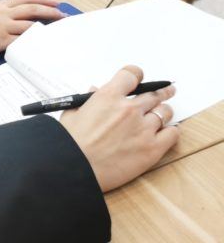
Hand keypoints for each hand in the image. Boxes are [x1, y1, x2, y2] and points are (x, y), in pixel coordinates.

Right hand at [0, 0, 63, 61]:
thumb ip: (3, 13)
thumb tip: (20, 17)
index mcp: (0, 5)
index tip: (54, 2)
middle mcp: (3, 13)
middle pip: (31, 8)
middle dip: (50, 11)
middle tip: (62, 14)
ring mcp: (2, 26)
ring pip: (29, 24)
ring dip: (45, 27)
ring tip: (56, 31)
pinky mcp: (0, 40)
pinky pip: (21, 40)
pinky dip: (32, 41)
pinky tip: (41, 43)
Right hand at [60, 65, 178, 191]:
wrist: (75, 168)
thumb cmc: (70, 142)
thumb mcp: (73, 114)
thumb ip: (87, 100)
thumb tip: (94, 91)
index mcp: (108, 96)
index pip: (131, 74)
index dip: (136, 75)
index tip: (138, 78)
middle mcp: (129, 109)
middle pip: (154, 93)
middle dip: (161, 92)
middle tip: (165, 92)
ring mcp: (143, 128)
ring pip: (165, 112)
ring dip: (164, 112)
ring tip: (162, 115)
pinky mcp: (152, 149)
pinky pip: (172, 134)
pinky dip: (170, 132)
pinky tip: (164, 133)